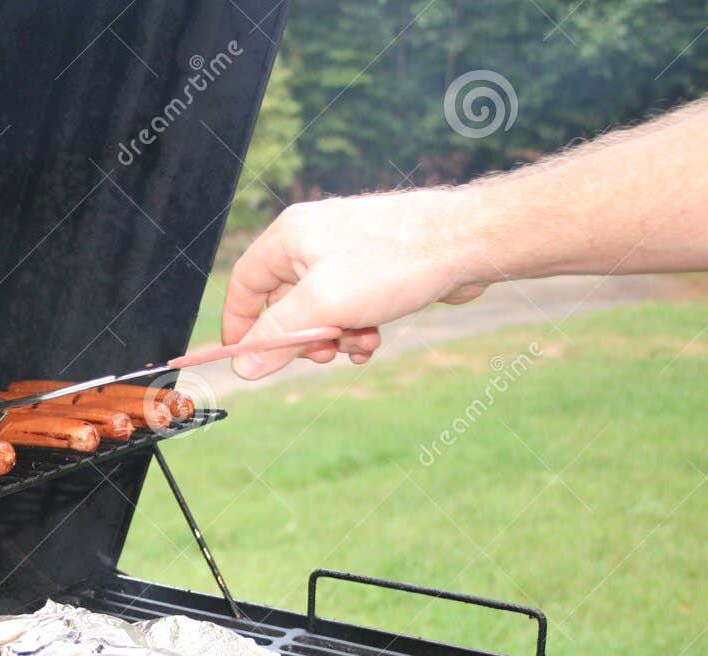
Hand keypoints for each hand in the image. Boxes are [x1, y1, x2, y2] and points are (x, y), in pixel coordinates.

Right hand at [221, 188, 491, 378]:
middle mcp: (312, 241)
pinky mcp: (373, 268)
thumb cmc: (394, 262)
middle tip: (323, 355)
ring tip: (361, 344)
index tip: (246, 361)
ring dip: (335, 338)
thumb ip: (278, 336)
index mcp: (290, 237)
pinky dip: (356, 329)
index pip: (245, 284)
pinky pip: (348, 308)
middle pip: (283, 305)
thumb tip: (243, 367)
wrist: (467, 242)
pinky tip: (375, 337)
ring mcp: (344, 253)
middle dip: (303, 338)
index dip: (240, 325)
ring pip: (320, 312)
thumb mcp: (324, 305)